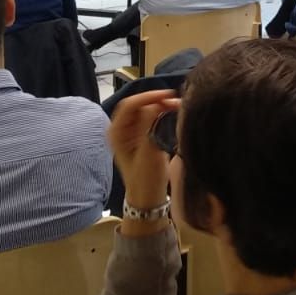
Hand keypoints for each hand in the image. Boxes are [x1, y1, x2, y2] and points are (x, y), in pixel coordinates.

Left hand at [107, 89, 180, 208]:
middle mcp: (122, 129)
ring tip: (178, 107)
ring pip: (147, 110)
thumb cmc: (145, 179)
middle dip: (157, 100)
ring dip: (162, 106)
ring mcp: (132, 132)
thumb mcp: (148, 152)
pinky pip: (152, 118)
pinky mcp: (143, 136)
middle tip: (176, 102)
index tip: (168, 96)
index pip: (130, 105)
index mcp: (116, 132)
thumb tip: (158, 104)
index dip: (148, 97)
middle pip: (139, 105)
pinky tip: (174, 114)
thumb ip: (150, 126)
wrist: (149, 198)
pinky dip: (163, 114)